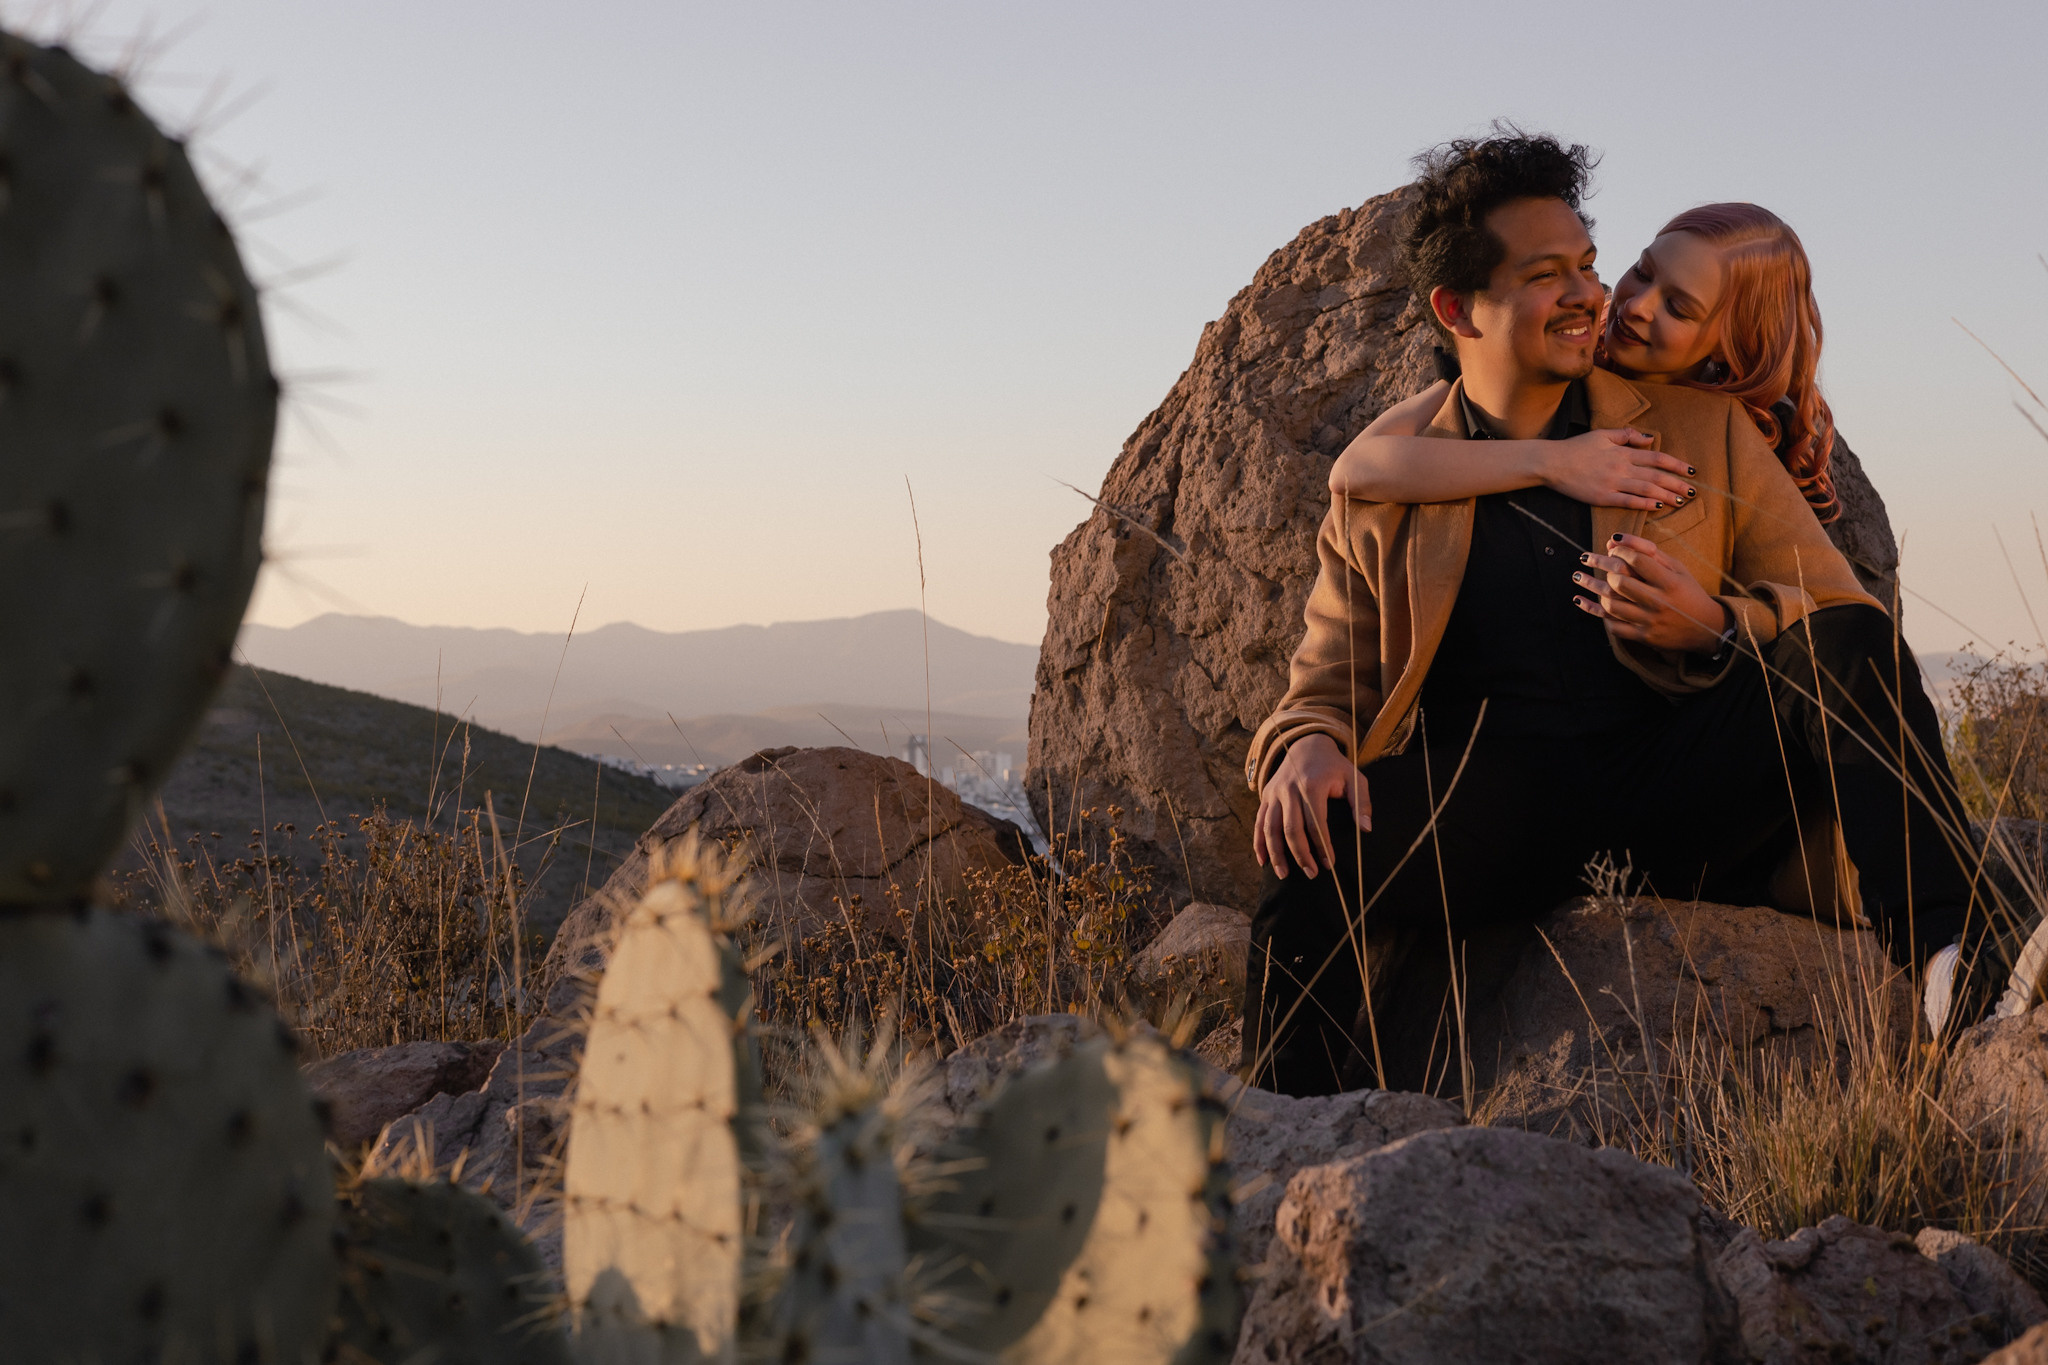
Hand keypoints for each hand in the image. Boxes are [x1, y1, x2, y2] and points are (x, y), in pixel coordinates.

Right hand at [1252, 733, 1370, 878]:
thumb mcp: (1354, 777)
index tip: (1329, 864)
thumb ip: (1362, 802)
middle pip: (1291, 829)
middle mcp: (1289, 789)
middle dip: (1301, 855)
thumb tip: (1366, 829)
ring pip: (1270, 828)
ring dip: (1276, 854)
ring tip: (1284, 875)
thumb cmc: (1334, 766)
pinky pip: (1259, 823)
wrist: (1306, 745)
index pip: (1315, 822)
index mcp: (1312, 785)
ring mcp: (1274, 793)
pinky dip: (1259, 843)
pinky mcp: (1265, 797)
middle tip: (1312, 874)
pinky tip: (1263, 862)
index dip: (1322, 846)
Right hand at [1539, 429, 1695, 510]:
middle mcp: (1621, 467)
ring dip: (1666, 496)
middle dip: (1677, 484)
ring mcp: (1612, 483)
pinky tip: (1657, 507)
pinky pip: (1628, 501)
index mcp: (1622, 452)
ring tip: (1681, 501)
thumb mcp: (1602, 434)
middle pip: (1656, 476)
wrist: (1552, 462)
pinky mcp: (1602, 497)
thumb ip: (1627, 435)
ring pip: (1646, 490)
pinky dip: (1645, 504)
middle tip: (1693, 491)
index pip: (1656, 457)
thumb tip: (1649, 438)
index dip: (1676, 464)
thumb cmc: (1576, 448)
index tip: (1691, 471)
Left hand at [1573, 533, 1730, 652]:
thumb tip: (1615, 539)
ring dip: (1592, 589)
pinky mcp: (1644, 637)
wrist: (1706, 627)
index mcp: (1670, 583)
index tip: (1612, 546)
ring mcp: (1650, 622)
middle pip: (1620, 583)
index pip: (1638, 562)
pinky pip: (1614, 626)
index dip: (1621, 551)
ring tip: (1580, 577)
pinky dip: (1598, 613)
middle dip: (1601, 566)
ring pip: (1612, 605)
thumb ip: (1649, 552)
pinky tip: (1586, 602)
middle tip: (1587, 558)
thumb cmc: (1688, 591)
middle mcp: (1659, 603)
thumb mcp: (1677, 568)